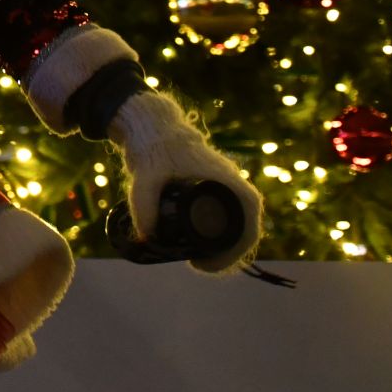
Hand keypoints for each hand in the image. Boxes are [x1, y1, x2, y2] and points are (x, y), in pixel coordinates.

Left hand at [108, 91, 263, 273]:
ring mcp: (227, 187)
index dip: (231, 254)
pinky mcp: (216, 188)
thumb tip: (147, 239)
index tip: (203, 265)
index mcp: (229, 184)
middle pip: (244, 232)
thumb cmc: (155, 149)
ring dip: (223, 246)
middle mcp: (235, 186)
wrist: (153, 126)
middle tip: (196, 264)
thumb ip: (144, 207)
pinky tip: (199, 245)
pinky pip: (227, 217)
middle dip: (226, 255)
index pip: (247, 229)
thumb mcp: (146, 178)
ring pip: (237, 226)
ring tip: (196, 258)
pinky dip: (218, 234)